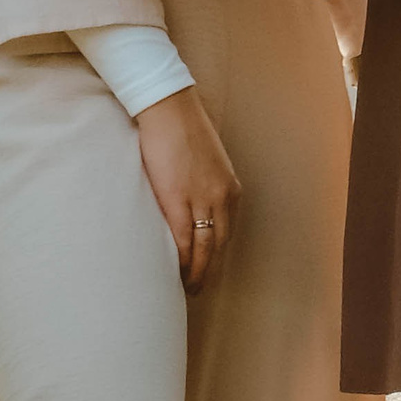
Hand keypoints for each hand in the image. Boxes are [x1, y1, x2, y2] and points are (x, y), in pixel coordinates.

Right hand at [134, 88, 240, 293]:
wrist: (169, 110)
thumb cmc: (182, 133)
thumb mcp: (204, 165)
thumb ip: (204, 188)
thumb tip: (193, 209)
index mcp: (230, 188)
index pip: (228, 232)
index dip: (219, 255)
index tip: (211, 271)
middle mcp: (222, 196)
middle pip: (220, 244)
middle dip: (211, 269)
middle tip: (200, 290)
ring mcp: (201, 198)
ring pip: (204, 246)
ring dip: (197, 271)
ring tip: (187, 288)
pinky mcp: (177, 199)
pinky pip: (182, 238)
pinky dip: (181, 260)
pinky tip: (175, 273)